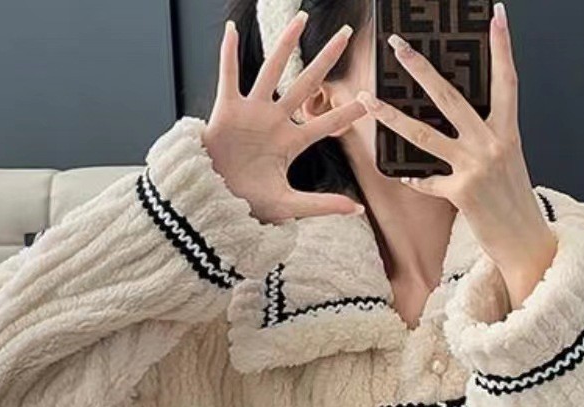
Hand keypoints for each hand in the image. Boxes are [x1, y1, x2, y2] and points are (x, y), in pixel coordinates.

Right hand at [202, 11, 369, 224]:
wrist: (215, 202)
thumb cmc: (248, 204)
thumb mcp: (289, 206)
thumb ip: (323, 205)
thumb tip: (359, 211)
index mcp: (291, 143)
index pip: (326, 124)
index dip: (347, 113)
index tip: (368, 99)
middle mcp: (274, 121)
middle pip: (306, 83)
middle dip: (326, 59)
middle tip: (346, 34)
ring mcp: (251, 113)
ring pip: (272, 70)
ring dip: (286, 44)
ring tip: (301, 19)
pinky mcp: (227, 111)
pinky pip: (228, 76)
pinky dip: (228, 54)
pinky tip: (231, 31)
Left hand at [356, 1, 556, 305]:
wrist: (525, 243)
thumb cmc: (513, 201)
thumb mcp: (508, 161)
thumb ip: (487, 137)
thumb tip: (458, 120)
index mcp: (508, 132)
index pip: (507, 80)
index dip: (502, 47)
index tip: (496, 13)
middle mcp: (492, 144)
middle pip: (449, 97)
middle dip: (420, 68)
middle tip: (398, 44)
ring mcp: (475, 168)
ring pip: (424, 134)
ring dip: (391, 116)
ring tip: (367, 99)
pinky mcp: (461, 193)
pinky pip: (427, 181)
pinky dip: (414, 179)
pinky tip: (402, 175)